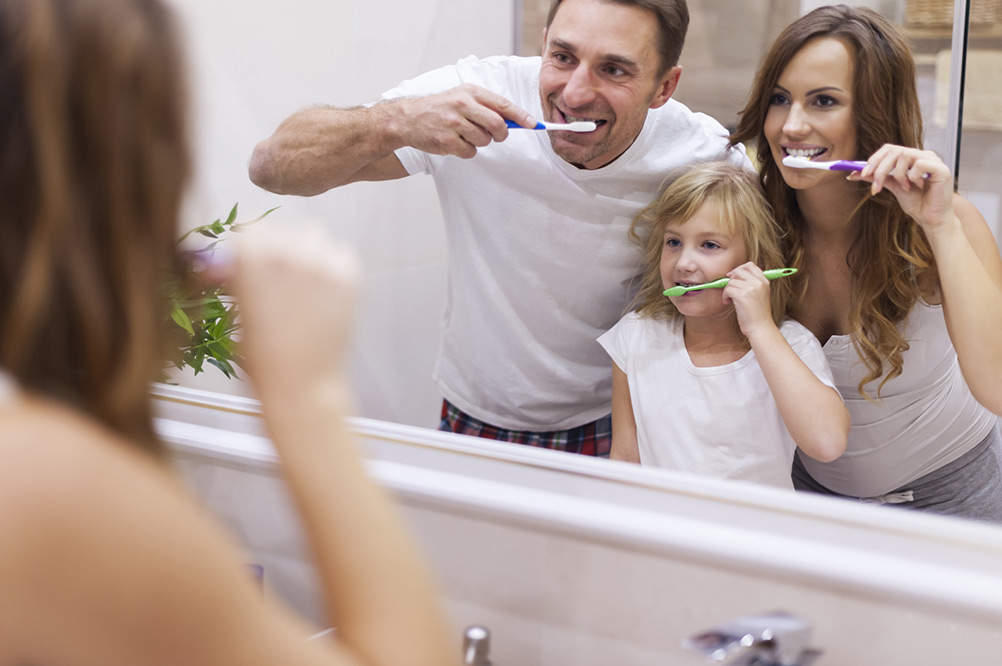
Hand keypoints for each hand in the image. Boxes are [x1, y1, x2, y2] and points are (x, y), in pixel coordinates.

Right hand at [213, 226, 359, 396]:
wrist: (301, 384)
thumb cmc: (262, 356)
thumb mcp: (238, 309)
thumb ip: (236, 277)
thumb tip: (227, 262)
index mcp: (250, 257)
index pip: (248, 229)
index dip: (247, 246)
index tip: (246, 260)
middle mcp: (287, 251)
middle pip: (280, 229)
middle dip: (274, 248)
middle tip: (274, 275)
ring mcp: (321, 261)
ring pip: (312, 234)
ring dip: (304, 250)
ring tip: (300, 280)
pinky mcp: (348, 275)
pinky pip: (339, 252)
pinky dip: (331, 263)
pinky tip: (322, 289)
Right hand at [394, 83, 535, 158]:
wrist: (408, 119)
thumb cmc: (440, 108)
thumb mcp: (462, 98)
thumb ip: (485, 106)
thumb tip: (514, 121)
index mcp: (470, 92)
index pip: (502, 104)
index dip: (520, 116)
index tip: (533, 124)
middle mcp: (462, 105)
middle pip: (497, 125)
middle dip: (501, 134)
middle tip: (495, 135)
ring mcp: (454, 123)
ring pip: (484, 140)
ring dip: (479, 142)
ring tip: (464, 135)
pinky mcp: (447, 141)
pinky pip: (470, 152)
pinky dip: (466, 151)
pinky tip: (455, 142)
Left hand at [723, 262, 774, 338]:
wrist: (760, 327)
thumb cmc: (757, 314)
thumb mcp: (760, 294)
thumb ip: (752, 284)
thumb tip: (734, 275)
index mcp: (764, 281)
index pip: (750, 265)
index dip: (739, 269)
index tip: (732, 277)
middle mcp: (758, 283)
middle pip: (739, 271)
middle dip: (731, 279)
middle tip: (729, 289)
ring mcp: (751, 288)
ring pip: (731, 281)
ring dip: (727, 290)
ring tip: (730, 299)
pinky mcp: (742, 296)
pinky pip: (727, 289)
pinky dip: (725, 296)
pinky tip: (728, 302)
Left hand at [849, 144, 954, 234]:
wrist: (930, 218)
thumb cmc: (916, 202)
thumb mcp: (893, 187)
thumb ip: (877, 177)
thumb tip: (854, 173)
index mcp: (912, 157)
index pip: (889, 148)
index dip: (874, 159)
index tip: (862, 173)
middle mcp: (923, 155)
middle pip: (895, 150)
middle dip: (880, 168)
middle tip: (876, 185)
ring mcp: (933, 160)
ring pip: (905, 155)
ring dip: (899, 175)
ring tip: (905, 188)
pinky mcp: (942, 169)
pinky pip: (920, 165)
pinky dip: (913, 177)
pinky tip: (919, 186)